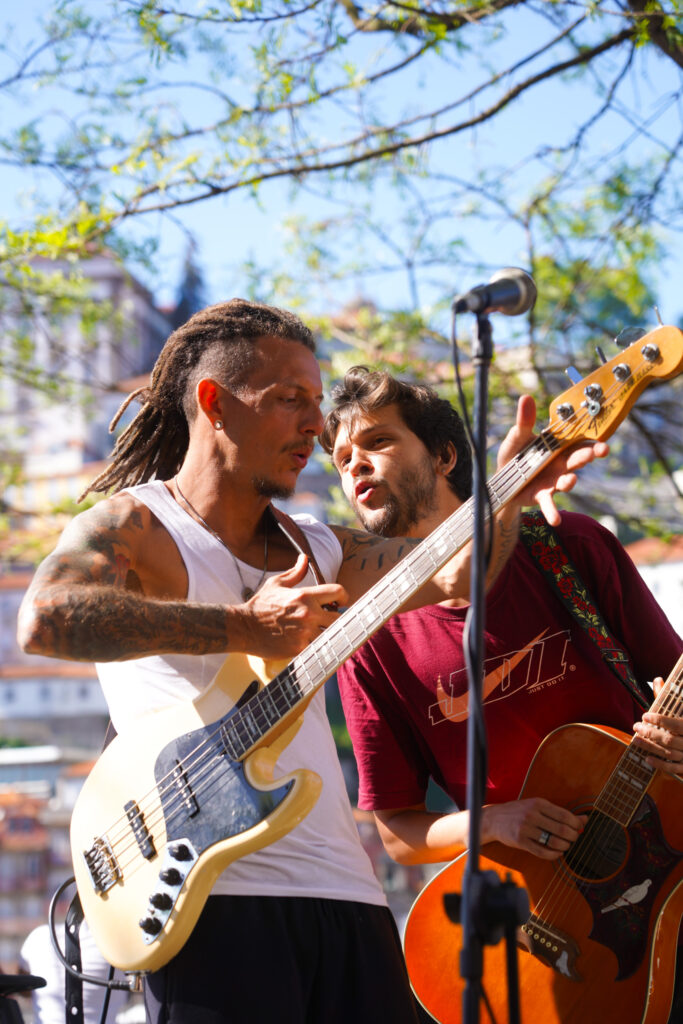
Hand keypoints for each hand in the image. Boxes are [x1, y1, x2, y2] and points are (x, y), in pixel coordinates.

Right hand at [240, 553, 346, 657]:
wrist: (244, 627)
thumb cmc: (260, 605)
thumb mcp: (276, 584)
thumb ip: (295, 572)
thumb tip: (304, 558)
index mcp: (305, 595)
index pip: (338, 592)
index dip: (344, 596)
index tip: (340, 602)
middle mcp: (308, 614)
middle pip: (339, 617)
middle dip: (337, 618)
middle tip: (330, 619)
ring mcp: (304, 632)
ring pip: (330, 634)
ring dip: (327, 633)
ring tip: (319, 631)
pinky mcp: (299, 648)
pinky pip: (316, 647)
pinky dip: (315, 645)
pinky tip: (308, 642)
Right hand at [482, 797, 586, 860]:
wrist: (494, 819)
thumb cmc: (519, 812)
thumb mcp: (538, 806)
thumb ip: (560, 813)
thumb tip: (585, 820)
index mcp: (538, 803)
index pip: (564, 815)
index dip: (576, 824)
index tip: (578, 828)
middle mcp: (532, 815)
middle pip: (562, 829)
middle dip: (573, 837)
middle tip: (573, 839)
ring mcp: (526, 829)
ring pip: (554, 842)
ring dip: (565, 846)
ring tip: (565, 846)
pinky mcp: (521, 841)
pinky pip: (542, 852)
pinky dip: (554, 855)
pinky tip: (557, 853)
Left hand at [498, 396, 608, 526]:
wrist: (501, 480)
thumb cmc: (514, 455)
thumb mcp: (517, 437)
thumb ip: (523, 421)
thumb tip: (525, 397)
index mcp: (557, 446)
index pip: (579, 440)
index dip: (592, 439)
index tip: (604, 439)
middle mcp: (560, 463)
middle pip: (578, 459)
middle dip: (588, 455)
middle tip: (599, 451)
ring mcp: (554, 480)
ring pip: (567, 480)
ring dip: (570, 481)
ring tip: (571, 480)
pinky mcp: (542, 495)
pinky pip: (549, 504)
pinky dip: (552, 512)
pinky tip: (555, 521)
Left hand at [632, 677, 682, 775]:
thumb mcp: (682, 711)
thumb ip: (668, 697)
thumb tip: (657, 679)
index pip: (675, 725)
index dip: (659, 720)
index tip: (645, 715)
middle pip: (669, 740)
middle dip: (650, 733)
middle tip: (635, 726)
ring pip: (668, 753)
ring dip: (650, 747)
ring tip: (635, 740)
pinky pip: (673, 768)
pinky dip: (660, 764)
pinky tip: (646, 758)